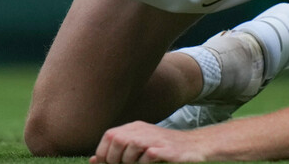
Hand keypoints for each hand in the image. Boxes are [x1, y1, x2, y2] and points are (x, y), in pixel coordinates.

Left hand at [90, 121, 206, 162]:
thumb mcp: (140, 148)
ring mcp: (156, 139)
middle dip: (115, 159)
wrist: (196, 146)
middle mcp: (144, 130)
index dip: (104, 153)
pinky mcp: (167, 149)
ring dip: (130, 162)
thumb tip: (93, 160)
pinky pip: (149, 155)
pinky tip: (151, 163)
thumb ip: (118, 152)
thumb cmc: (165, 149)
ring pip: (131, 146)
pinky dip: (146, 163)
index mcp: (135, 129)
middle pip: (117, 140)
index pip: (109, 136)